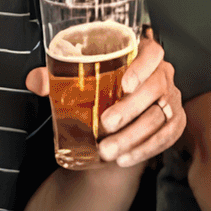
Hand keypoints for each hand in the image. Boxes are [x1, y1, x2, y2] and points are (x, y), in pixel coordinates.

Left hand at [23, 31, 183, 167]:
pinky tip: (125, 158)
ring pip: (160, 116)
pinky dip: (146, 149)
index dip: (143, 66)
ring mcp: (171, 100)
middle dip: (131, 108)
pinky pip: (167, 136)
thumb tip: (36, 81)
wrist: (111, 124)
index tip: (124, 84)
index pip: (153, 52)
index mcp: (142, 56)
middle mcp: (163, 75)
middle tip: (106, 124)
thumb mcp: (76, 84)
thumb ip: (55, 79)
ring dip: (134, 136)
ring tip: (107, 151)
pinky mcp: (174, 123)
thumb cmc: (97, 94)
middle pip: (157, 87)